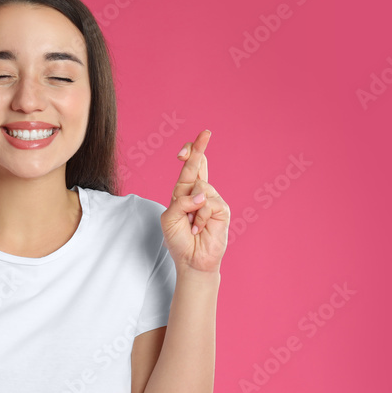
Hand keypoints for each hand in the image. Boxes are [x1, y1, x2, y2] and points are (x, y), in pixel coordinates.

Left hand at [160, 129, 229, 273]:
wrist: (191, 260)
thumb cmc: (179, 239)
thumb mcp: (169, 218)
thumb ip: (180, 202)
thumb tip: (201, 195)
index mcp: (184, 192)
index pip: (189, 167)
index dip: (190, 153)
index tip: (186, 147)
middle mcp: (199, 193)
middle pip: (199, 164)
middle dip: (200, 148)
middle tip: (206, 132)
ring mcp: (212, 200)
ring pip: (200, 187)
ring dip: (191, 208)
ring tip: (191, 225)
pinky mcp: (222, 210)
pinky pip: (208, 203)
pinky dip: (199, 217)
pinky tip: (198, 229)